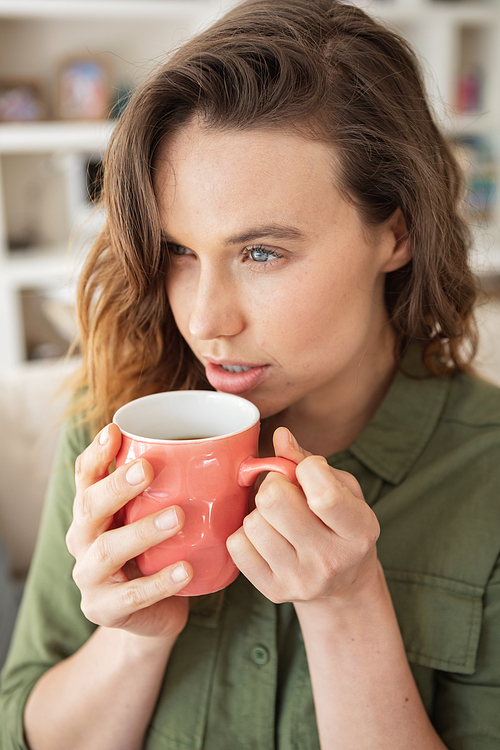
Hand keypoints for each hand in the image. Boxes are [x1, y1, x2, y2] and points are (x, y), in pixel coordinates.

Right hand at [66, 423, 192, 639]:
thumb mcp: (157, 518)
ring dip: (143, 530)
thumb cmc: (159, 555)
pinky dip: (161, 581)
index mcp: (92, 512)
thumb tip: (231, 454)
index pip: (85, 477)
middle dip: (116, 486)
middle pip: (89, 507)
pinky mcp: (104, 609)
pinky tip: (186, 568)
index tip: (114, 430)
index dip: (96, 454)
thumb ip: (174, 488)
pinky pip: (133, 595)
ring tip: (179, 516)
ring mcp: (90, 577)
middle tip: (147, 468)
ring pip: (108, 550)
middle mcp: (82, 540)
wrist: (152, 616)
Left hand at [226, 427, 379, 603]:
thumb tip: (281, 436)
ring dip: (259, 511)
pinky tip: (265, 536)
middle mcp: (330, 560)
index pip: (324, 494)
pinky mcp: (273, 591)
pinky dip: (245, 533)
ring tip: (278, 517)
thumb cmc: (342, 525)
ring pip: (253, 522)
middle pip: (274, 501)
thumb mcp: (343, 490)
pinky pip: (237, 544)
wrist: (342, 587)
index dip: (306, 469)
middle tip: (285, 490)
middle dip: (274, 484)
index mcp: (359, 531)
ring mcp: (300, 580)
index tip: (307, 471)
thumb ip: (311, 462)